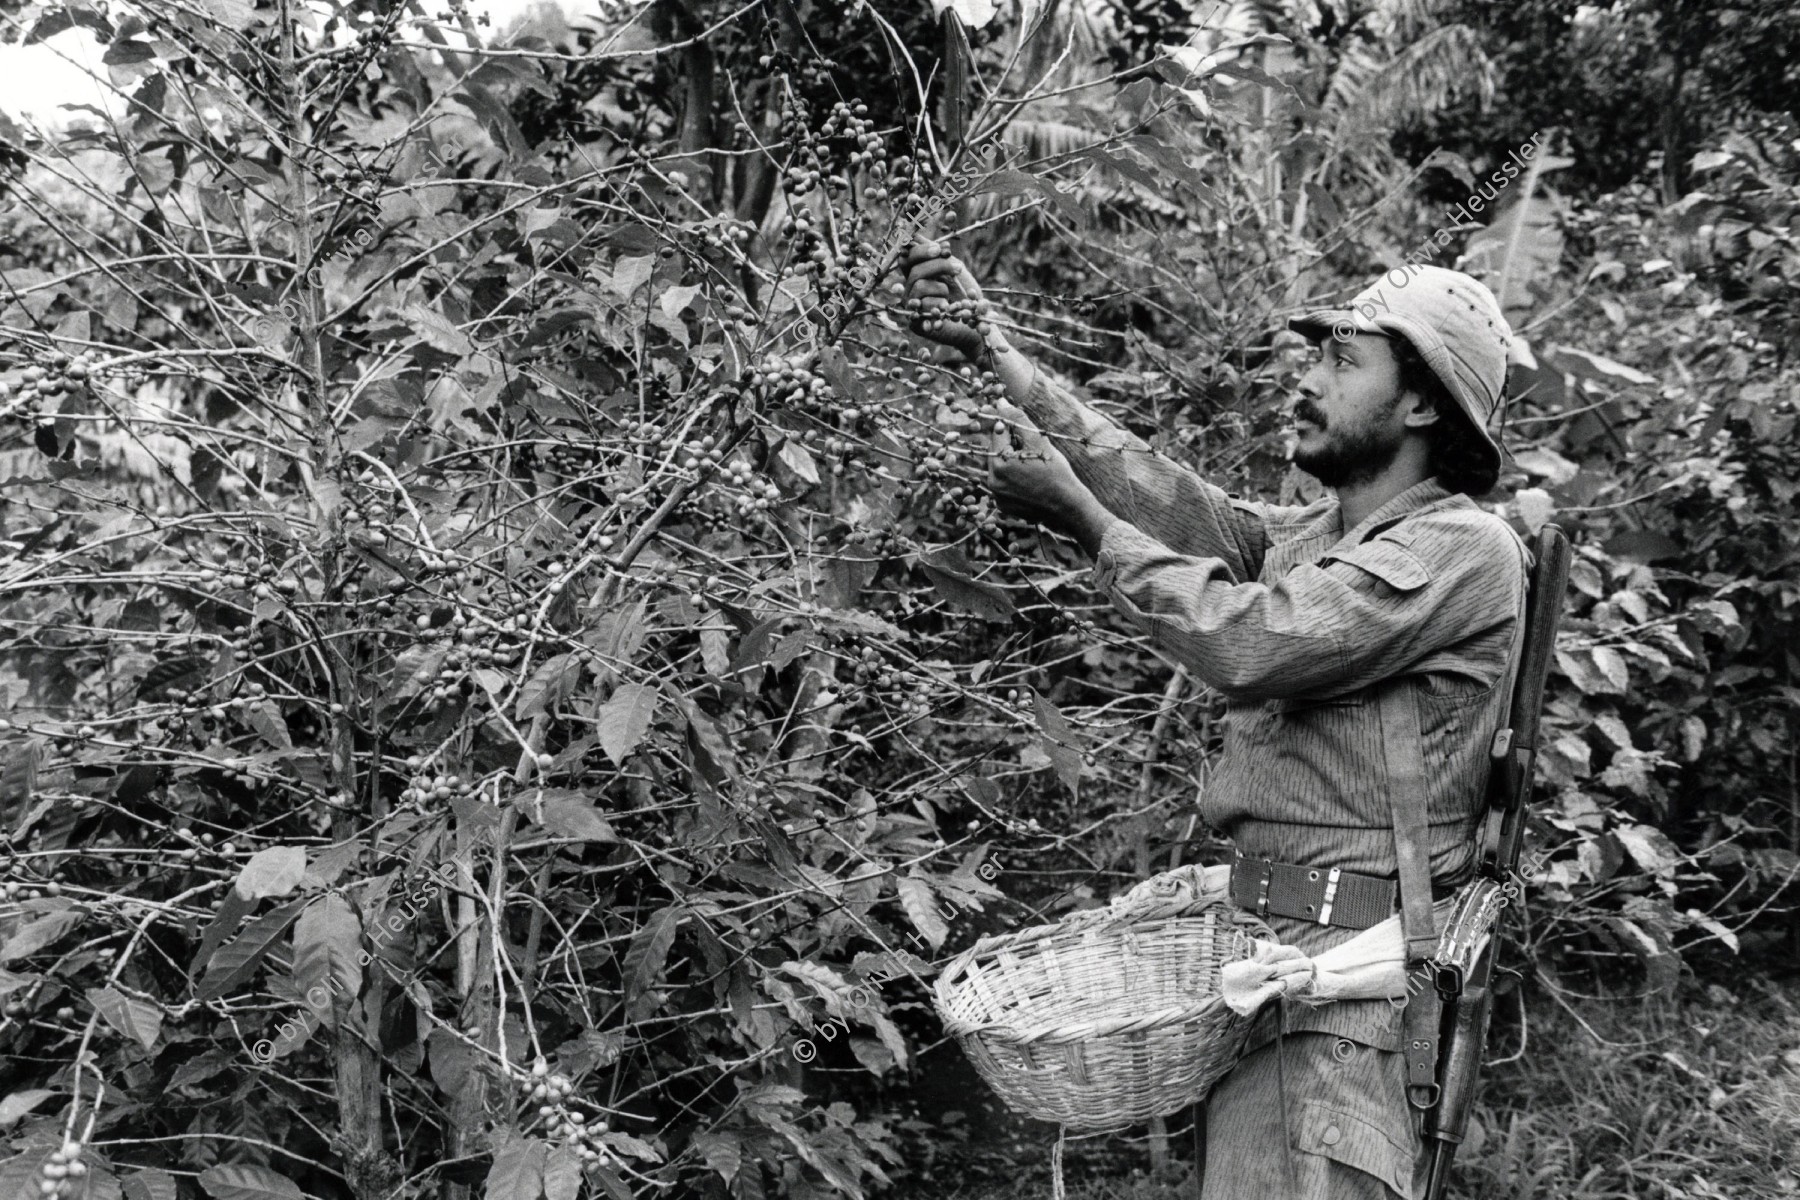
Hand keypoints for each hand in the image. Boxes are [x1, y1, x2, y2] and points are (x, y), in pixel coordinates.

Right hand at [903, 239, 988, 358]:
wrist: (976, 325)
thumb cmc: (966, 296)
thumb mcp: (954, 269)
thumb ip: (938, 254)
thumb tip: (916, 235)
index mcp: (916, 274)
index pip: (908, 257)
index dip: (921, 251)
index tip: (942, 249)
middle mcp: (909, 289)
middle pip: (914, 270)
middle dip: (938, 266)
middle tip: (958, 269)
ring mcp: (910, 306)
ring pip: (918, 285)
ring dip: (941, 287)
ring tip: (952, 297)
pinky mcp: (914, 321)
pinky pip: (921, 305)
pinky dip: (939, 304)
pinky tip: (947, 309)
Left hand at [986, 402, 1098, 534]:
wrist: (1068, 507)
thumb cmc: (1056, 472)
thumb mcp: (1039, 441)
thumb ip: (1017, 420)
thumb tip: (1000, 403)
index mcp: (998, 463)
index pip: (997, 433)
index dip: (1009, 426)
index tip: (1021, 428)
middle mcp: (992, 481)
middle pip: (996, 452)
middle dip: (1010, 445)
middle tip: (1031, 449)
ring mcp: (997, 496)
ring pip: (999, 468)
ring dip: (1011, 461)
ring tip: (1033, 466)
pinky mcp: (1003, 506)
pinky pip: (1003, 485)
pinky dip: (1013, 479)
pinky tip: (1031, 480)